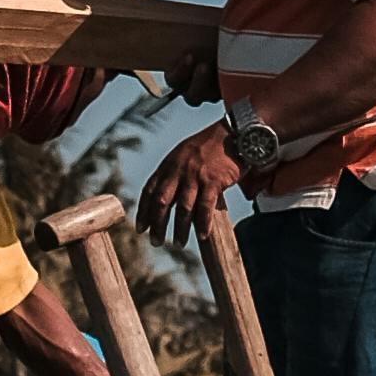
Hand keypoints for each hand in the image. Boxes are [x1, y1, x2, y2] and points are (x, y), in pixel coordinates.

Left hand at [140, 124, 241, 250]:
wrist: (235, 132)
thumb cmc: (211, 146)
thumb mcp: (184, 154)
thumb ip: (174, 174)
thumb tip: (169, 200)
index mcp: (169, 164)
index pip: (150, 191)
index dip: (143, 211)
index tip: (141, 228)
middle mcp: (179, 170)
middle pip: (162, 202)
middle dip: (157, 224)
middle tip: (156, 241)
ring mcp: (196, 176)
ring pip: (183, 208)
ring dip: (180, 229)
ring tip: (179, 243)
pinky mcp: (214, 181)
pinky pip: (205, 207)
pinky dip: (203, 223)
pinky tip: (201, 235)